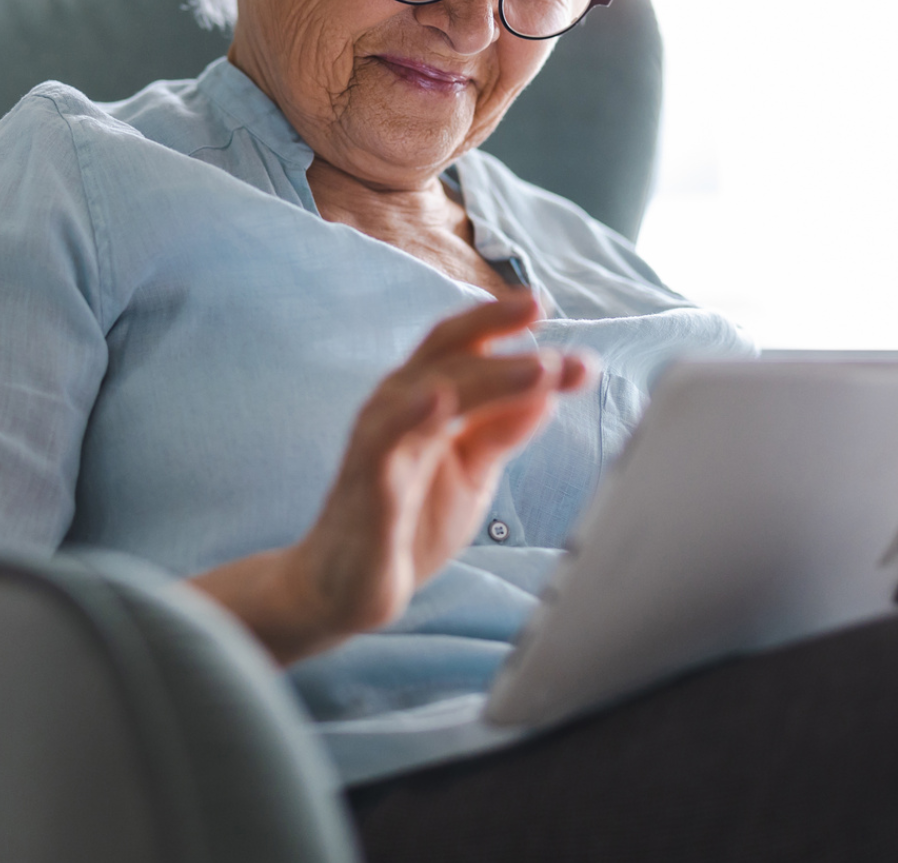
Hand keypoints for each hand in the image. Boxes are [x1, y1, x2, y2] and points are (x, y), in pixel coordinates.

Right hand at [191, 291, 594, 662]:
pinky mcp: (365, 484)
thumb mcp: (471, 471)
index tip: (546, 307)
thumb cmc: (406, 521)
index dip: (501, 322)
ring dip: (487, 375)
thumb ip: (502, 429)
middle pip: (447, 353)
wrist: (346, 590)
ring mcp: (379, 442)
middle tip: (552, 328)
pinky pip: (384, 441)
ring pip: (427, 389)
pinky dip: (411, 415)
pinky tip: (441, 399)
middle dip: (501, 335)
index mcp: (425, 401)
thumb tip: (550, 387)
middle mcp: (398, 408)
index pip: (464, 346)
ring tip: (538, 368)